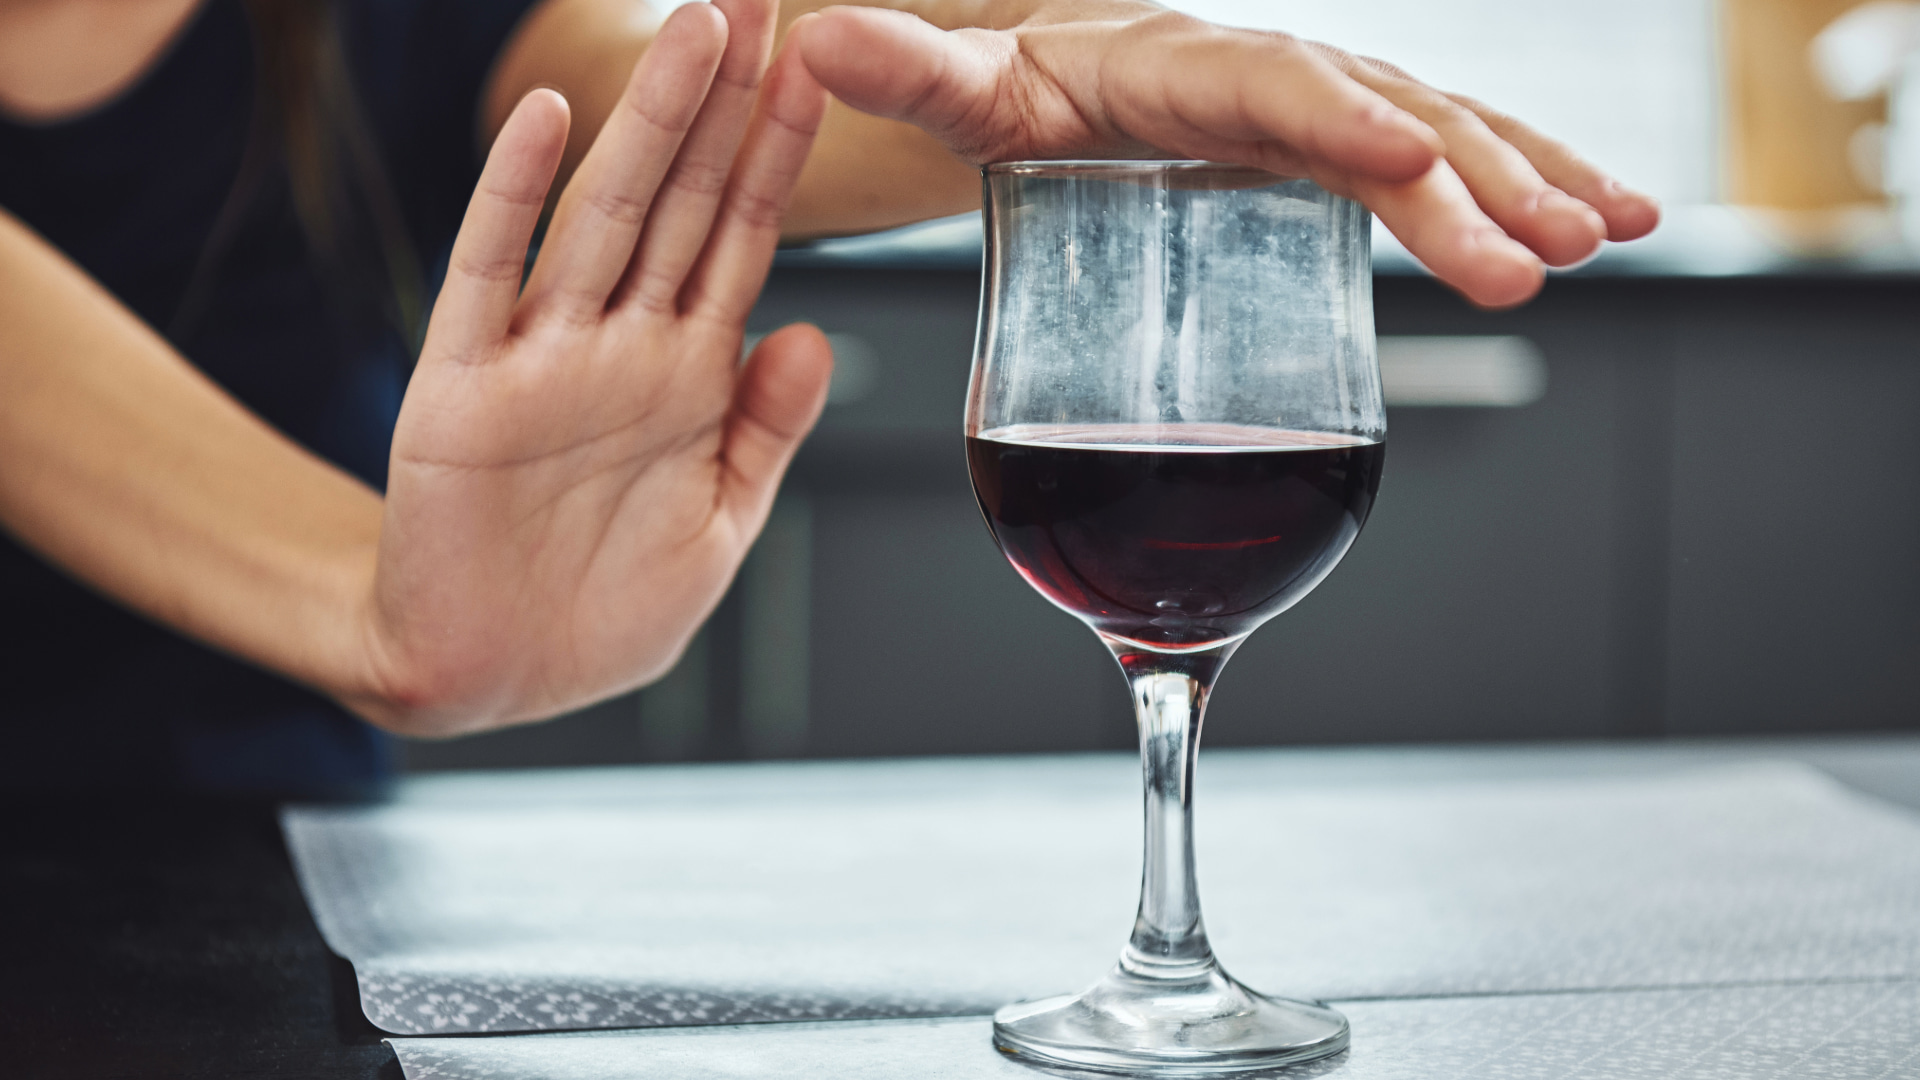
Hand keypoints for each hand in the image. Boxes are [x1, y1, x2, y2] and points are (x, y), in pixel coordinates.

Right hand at [359, 0, 830, 734]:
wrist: (496, 677)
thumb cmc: (606, 610)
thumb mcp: (718, 526)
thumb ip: (764, 433)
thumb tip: (809, 331)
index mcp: (686, 377)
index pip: (741, 239)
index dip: (777, 155)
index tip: (818, 66)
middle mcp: (619, 347)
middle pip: (682, 201)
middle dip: (724, 103)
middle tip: (758, 1)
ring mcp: (542, 359)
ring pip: (604, 217)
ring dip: (647, 123)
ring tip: (694, 30)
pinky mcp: (462, 390)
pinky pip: (489, 276)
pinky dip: (513, 200)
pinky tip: (547, 122)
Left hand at [788, 1, 1659, 307]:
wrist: (1050, 85)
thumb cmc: (1008, 93)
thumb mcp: (960, 91)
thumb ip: (906, 71)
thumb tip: (816, 40)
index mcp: (1183, 66)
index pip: (1274, 90)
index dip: (1343, 125)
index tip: (1411, 172)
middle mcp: (1270, 75)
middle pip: (1383, 122)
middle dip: (1470, 187)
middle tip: (1536, 261)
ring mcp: (1319, 111)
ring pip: (1443, 133)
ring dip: (1528, 180)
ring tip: (1607, 234)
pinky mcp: (1345, 154)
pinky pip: (1452, 156)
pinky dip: (1531, 180)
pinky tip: (1609, 222)